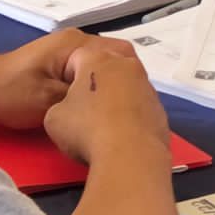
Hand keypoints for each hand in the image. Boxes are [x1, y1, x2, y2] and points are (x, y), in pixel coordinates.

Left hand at [0, 30, 133, 129]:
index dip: (131, 80)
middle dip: (123, 84)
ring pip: (104, 67)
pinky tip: (97, 106)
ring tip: (114, 110)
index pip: (122, 55)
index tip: (133, 105)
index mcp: (77, 44)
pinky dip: (96, 87)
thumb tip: (113, 100)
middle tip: (126, 111)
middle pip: (116, 59)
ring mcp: (71, 50)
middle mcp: (78, 41)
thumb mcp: (50, 100)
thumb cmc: (12, 93)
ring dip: (109, 86)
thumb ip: (83, 95)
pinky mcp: (64, 62)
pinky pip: (90, 71)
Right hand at [43, 46, 169, 164]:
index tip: (65, 97)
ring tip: (104, 124)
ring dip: (116, 99)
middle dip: (95, 83)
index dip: (67, 77)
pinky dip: (131, 116)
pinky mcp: (160, 109)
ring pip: (126, 86)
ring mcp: (147, 87)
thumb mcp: (53, 117)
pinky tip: (122, 134)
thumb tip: (71, 109)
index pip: (77, 57)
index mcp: (98, 59)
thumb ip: (60, 104)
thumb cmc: (86, 129)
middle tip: (84, 108)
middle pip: (107, 68)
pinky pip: (140, 107)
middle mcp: (127, 65)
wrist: (130, 156)